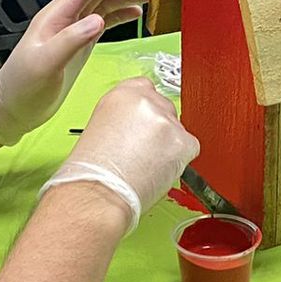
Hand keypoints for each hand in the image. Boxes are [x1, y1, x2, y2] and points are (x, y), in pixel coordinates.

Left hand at [0, 0, 151, 144]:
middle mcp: (65, 20)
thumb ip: (70, 41)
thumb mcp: (45, 63)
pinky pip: (104, 23)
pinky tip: (134, 13)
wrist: (13, 107)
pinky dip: (120, 16)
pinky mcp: (80, 45)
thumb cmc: (21, 86)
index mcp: (54, 18)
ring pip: (103, 5)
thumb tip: (97, 21)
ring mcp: (73, 32)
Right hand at [42, 78, 198, 229]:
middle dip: (159, 131)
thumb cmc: (91, 170)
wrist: (96, 192)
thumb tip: (139, 127)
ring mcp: (165, 120)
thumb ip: (124, 119)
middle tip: (144, 153)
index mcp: (122, 94)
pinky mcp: (181, 141)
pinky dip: (179, 162)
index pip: (147, 89)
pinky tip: (157, 171)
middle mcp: (145, 101)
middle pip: (166, 110)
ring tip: (146, 166)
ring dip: (169, 148)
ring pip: (178, 131)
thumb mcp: (101, 127)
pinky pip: (190, 149)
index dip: (147, 113)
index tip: (143, 127)